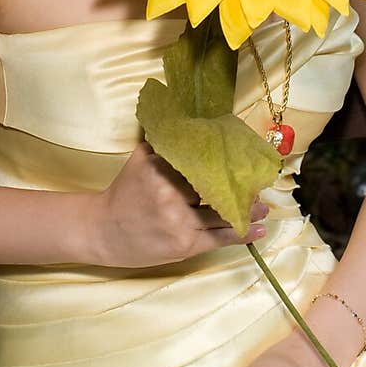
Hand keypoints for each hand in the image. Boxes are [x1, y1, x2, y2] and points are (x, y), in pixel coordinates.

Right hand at [92, 141, 268, 267]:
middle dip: (241, 188)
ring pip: (222, 214)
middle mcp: (170, 195)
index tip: (244, 160)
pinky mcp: (184, 246)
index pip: (203, 163)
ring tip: (263, 207)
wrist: (102, 231)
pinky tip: (260, 231)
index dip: (226, 163)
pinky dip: (242, 235)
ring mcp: (178, 222)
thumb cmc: (125, 193)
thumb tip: (194, 120)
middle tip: (259, 184)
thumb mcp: (140, 159)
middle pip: (215, 188)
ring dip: (248, 212)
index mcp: (161, 169)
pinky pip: (219, 239)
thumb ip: (165, 141)